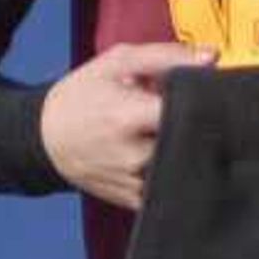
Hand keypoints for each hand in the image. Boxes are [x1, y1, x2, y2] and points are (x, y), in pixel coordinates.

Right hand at [39, 39, 212, 209]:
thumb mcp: (117, 62)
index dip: (209, 100)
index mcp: (129, 117)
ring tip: (178, 132)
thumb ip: (166, 56)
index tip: (212, 93)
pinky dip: (178, 170)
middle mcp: (135, 157)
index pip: (191, 111)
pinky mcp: (137, 201)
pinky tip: (169, 153)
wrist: (45, 139)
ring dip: (190, 149)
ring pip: (186, 166)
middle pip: (193, 142)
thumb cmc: (82, 95)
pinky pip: (172, 187)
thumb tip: (212, 57)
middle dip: (202, 126)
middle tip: (197, 113)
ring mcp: (136, 183)